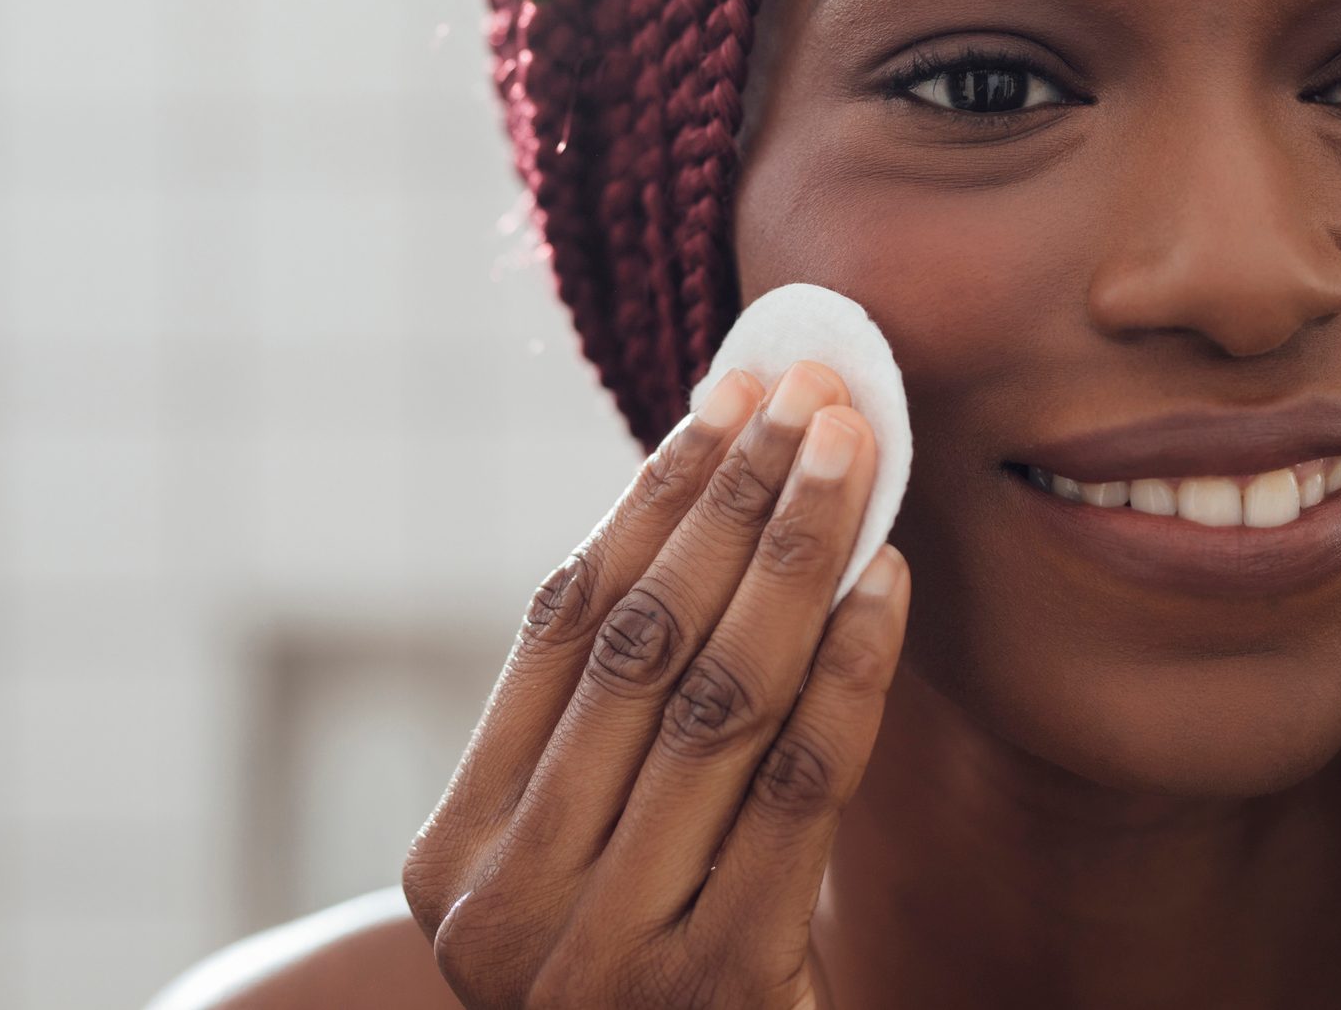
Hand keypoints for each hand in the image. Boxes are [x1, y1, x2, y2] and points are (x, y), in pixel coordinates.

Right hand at [403, 360, 909, 1008]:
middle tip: (810, 391)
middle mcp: (506, 908)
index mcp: (454, 859)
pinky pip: (797, 787)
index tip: (725, 398)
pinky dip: (848, 670)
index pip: (559, 627)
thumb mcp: (596, 863)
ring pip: (717, 699)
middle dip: (735, 500)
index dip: (651, 498)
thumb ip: (620, 730)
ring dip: (794, 556)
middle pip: (642, 645)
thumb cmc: (645, 977)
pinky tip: (886, 582)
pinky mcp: (719, 989)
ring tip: (853, 452)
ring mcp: (603, 956)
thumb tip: (707, 505)